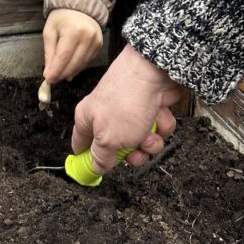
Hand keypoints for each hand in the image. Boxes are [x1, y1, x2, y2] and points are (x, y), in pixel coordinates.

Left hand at [43, 8, 102, 83]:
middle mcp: (87, 37)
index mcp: (73, 31)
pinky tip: (70, 69)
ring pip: (82, 64)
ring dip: (70, 72)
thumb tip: (48, 73)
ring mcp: (96, 41)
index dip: (56, 71)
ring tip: (60, 76)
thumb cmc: (61, 18)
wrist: (79, 7)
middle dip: (62, 74)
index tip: (48, 80)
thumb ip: (49, 53)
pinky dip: (78, 67)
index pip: (64, 57)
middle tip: (52, 80)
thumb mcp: (50, 32)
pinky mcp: (99, 45)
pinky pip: (88, 61)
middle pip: (74, 63)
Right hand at [71, 43, 180, 175]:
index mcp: (88, 119)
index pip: (81, 145)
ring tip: (150, 130)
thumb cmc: (126, 99)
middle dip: (132, 154)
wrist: (154, 72)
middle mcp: (107, 115)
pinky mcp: (150, 107)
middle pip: (117, 149)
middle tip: (135, 150)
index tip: (101, 170)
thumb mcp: (109, 139)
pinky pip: (157, 128)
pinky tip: (159, 115)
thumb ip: (101, 157)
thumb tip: (97, 167)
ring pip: (141, 141)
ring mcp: (130, 111)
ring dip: (150, 141)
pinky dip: (161, 125)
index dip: (89, 160)